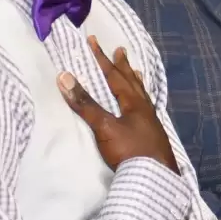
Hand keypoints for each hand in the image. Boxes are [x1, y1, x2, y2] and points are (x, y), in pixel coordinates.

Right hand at [59, 37, 177, 172]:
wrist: (155, 178)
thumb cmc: (130, 151)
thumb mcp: (105, 128)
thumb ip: (85, 105)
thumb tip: (65, 77)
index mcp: (134, 104)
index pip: (115, 75)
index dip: (102, 58)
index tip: (93, 41)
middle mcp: (145, 109)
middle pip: (132, 82)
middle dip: (123, 66)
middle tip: (121, 50)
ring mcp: (151, 123)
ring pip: (142, 95)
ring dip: (135, 81)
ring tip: (135, 72)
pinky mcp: (153, 136)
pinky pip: (146, 109)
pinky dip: (141, 100)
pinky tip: (143, 107)